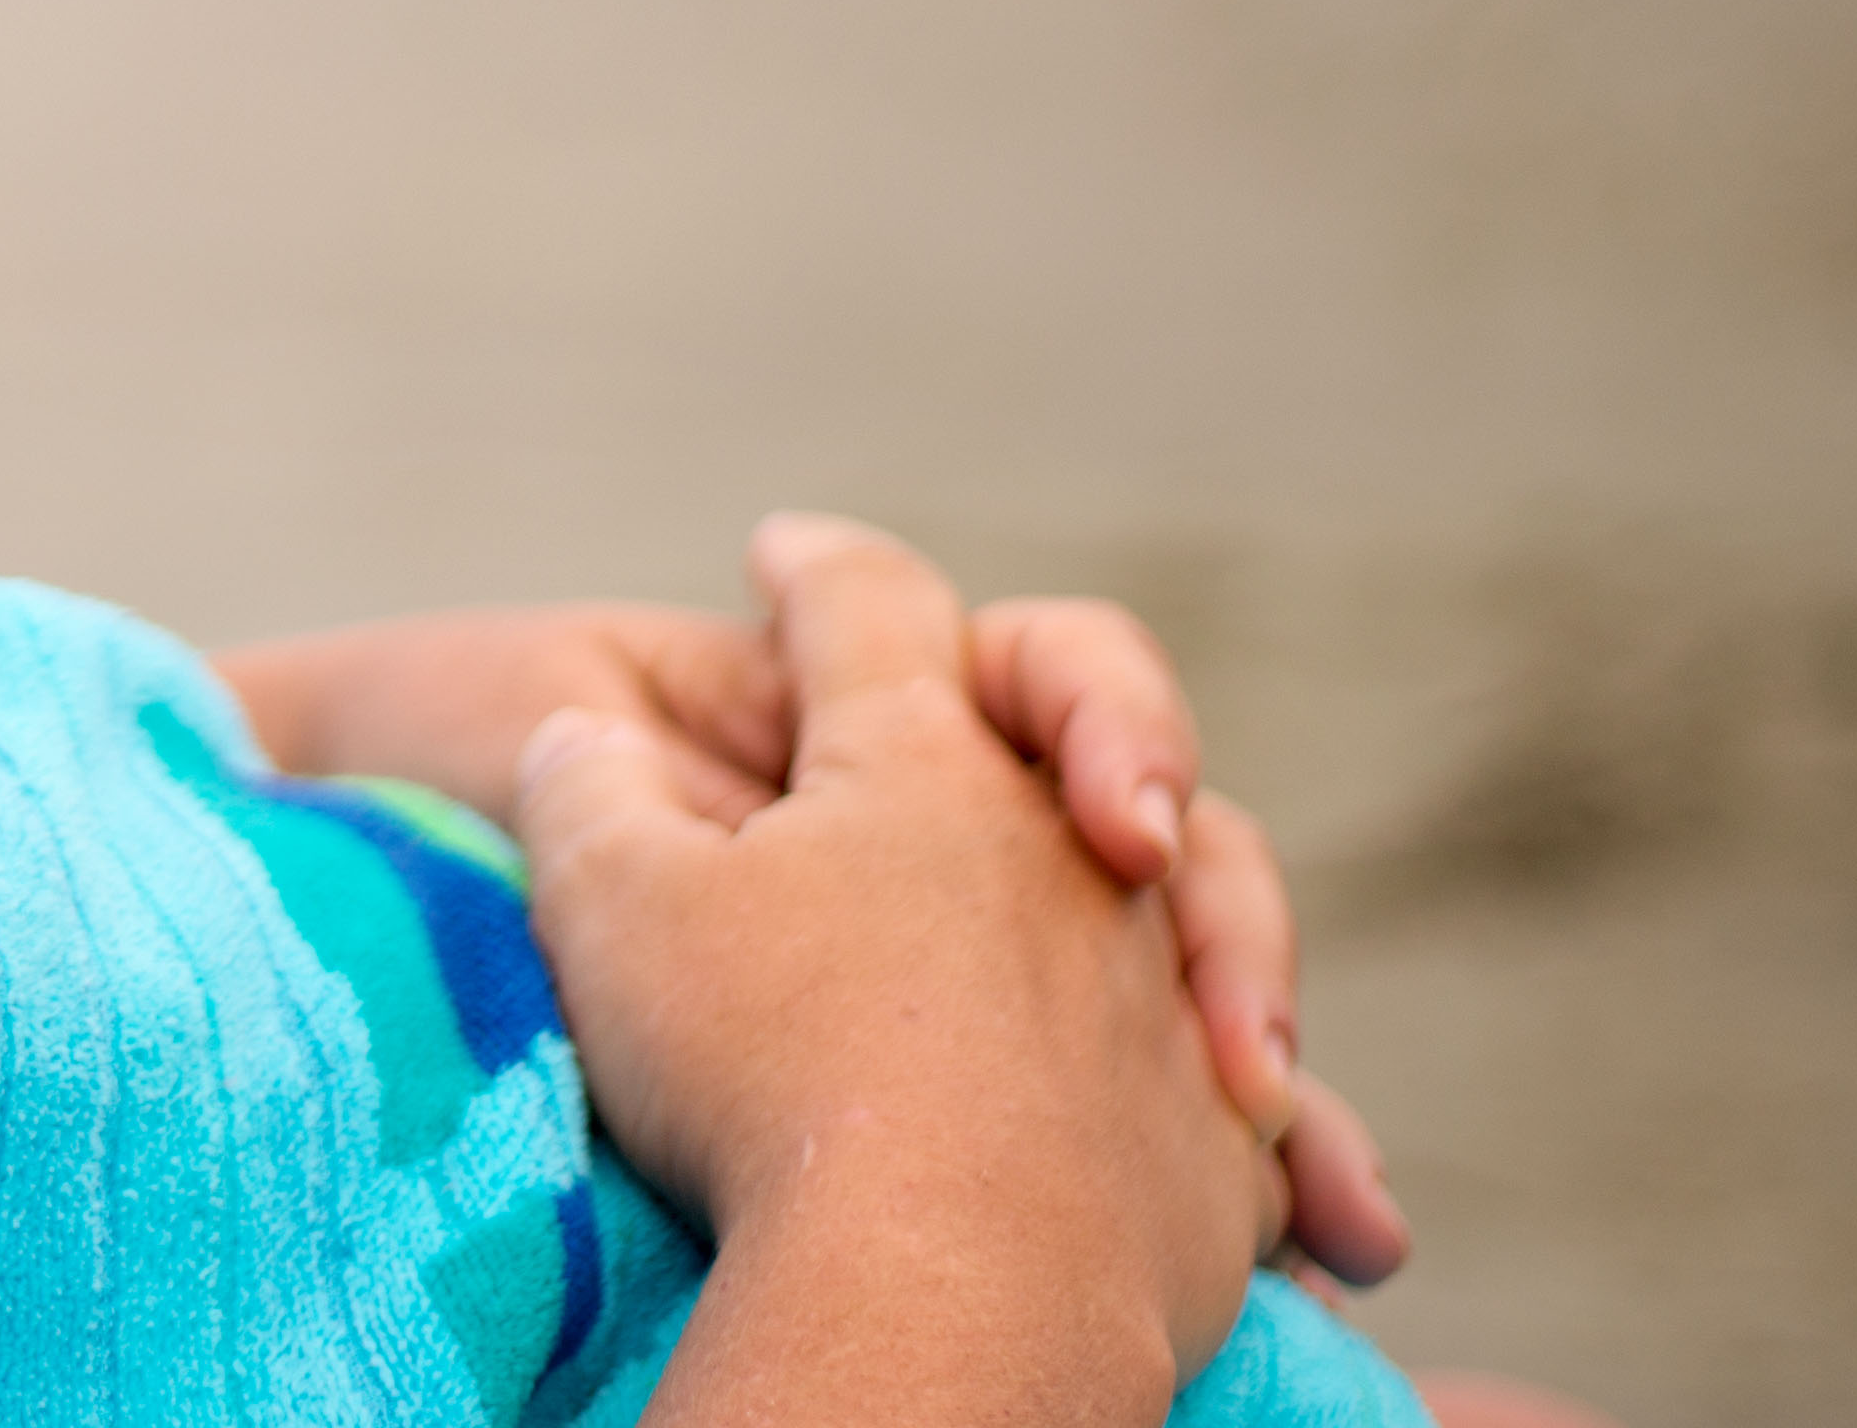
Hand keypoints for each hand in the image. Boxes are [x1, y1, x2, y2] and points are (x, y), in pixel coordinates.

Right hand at [223, 582, 1401, 1284]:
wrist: (937, 1298)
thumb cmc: (763, 1073)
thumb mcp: (609, 897)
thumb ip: (587, 784)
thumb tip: (582, 740)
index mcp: (919, 763)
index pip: (865, 605)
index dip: (814, 572)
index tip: (782, 558)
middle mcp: (1069, 857)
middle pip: (1095, 717)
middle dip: (1073, 709)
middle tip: (1032, 738)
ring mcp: (1159, 1004)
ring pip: (1220, 909)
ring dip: (1214, 928)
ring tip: (1192, 963)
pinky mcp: (1218, 1163)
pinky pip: (1264, 1121)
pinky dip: (1260, 1126)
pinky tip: (1275, 1172)